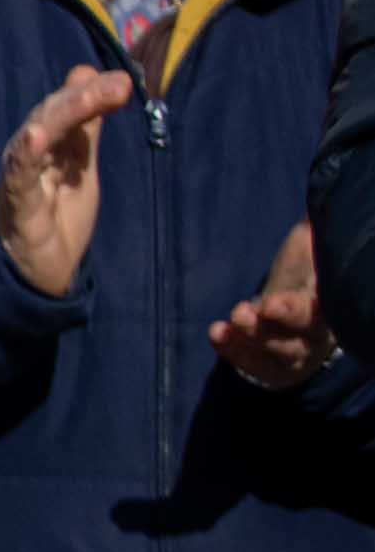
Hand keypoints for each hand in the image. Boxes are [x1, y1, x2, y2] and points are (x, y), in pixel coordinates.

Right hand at [0, 64, 126, 298]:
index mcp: (47, 146)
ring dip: (61, 114)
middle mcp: (29, 155)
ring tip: (87, 95)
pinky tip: (35, 136)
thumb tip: (92, 73)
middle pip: (51, 115)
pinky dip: (25, 154)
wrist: (40, 274)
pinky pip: (18, 177)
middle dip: (83, 96)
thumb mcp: (81, 167)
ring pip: (35, 138)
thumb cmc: (59, 218)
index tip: (122, 80)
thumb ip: (86, 127)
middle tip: (120, 84)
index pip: (64, 107)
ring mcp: (20, 178)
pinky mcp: (17, 206)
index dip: (89, 91)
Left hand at [217, 216, 338, 389]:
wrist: (296, 310)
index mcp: (333, 298)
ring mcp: (298, 351)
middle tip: (254, 309)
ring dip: (254, 339)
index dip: (306, 304)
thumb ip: (317, 223)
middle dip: (281, 322)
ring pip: (281, 354)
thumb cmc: (308, 268)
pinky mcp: (274, 367)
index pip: (329, 303)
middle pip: (307, 332)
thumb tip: (325, 184)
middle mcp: (320, 330)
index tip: (276, 301)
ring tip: (232, 320)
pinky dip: (235, 352)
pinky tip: (217, 334)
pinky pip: (256, 367)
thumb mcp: (313, 241)